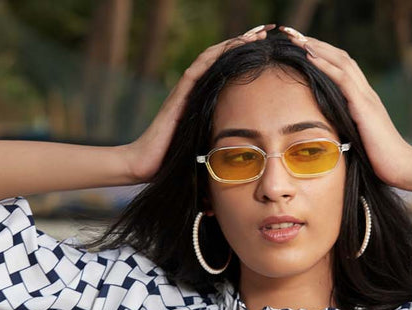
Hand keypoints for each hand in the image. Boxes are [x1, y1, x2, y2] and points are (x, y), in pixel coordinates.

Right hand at [124, 23, 275, 184]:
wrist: (144, 166)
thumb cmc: (171, 165)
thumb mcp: (201, 155)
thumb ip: (215, 154)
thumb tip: (232, 174)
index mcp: (201, 102)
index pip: (226, 73)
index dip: (246, 60)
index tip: (267, 52)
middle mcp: (194, 92)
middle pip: (222, 60)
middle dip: (245, 45)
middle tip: (268, 33)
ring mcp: (185, 92)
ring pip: (212, 58)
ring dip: (234, 44)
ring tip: (257, 35)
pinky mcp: (178, 96)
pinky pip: (199, 69)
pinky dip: (216, 55)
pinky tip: (233, 45)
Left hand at [279, 26, 411, 187]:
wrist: (401, 167)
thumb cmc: (381, 161)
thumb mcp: (359, 142)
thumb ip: (347, 132)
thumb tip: (330, 137)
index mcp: (365, 101)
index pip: (344, 70)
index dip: (326, 57)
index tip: (305, 50)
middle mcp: (367, 93)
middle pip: (342, 58)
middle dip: (319, 45)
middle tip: (297, 36)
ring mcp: (367, 97)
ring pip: (342, 62)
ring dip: (319, 48)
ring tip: (299, 39)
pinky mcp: (364, 106)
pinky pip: (343, 78)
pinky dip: (326, 65)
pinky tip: (311, 56)